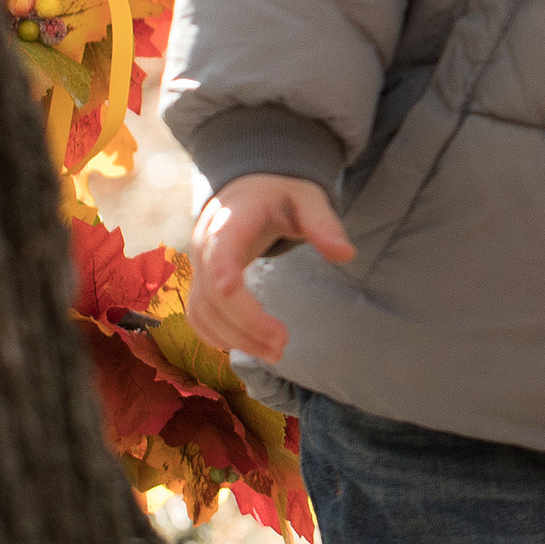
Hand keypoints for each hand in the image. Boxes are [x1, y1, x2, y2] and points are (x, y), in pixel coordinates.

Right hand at [186, 173, 354, 360]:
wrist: (247, 191)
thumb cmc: (280, 196)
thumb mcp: (306, 199)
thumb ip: (322, 223)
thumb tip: (345, 254)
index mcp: (232, 218)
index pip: (220, 245)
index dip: (222, 268)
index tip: (231, 290)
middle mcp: (206, 244)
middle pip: (213, 290)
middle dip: (244, 321)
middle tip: (282, 344)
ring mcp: (199, 267)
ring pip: (203, 310)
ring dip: (235, 337)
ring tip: (274, 352)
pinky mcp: (200, 285)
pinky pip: (199, 317)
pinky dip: (218, 337)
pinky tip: (248, 348)